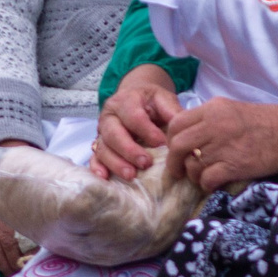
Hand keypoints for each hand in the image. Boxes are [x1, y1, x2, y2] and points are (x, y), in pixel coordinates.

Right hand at [92, 65, 179, 180]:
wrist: (135, 98)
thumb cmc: (151, 102)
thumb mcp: (163, 99)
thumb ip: (172, 111)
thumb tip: (183, 130)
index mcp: (125, 101)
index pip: (133, 116)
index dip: (146, 131)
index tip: (161, 144)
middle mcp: (109, 116)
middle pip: (113, 133)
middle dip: (129, 150)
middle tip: (146, 163)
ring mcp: (102, 132)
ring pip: (103, 147)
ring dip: (116, 163)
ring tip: (131, 175)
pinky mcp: (99, 145)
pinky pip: (94, 157)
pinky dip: (97, 168)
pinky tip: (105, 178)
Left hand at [164, 99, 277, 192]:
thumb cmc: (262, 123)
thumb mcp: (230, 110)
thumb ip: (206, 119)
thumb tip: (184, 134)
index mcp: (212, 109)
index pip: (176, 123)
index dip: (170, 139)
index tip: (175, 150)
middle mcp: (214, 125)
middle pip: (177, 145)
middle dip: (173, 161)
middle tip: (177, 170)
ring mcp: (224, 146)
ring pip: (192, 164)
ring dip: (193, 174)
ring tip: (201, 176)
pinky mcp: (235, 166)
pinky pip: (207, 179)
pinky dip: (206, 184)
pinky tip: (212, 183)